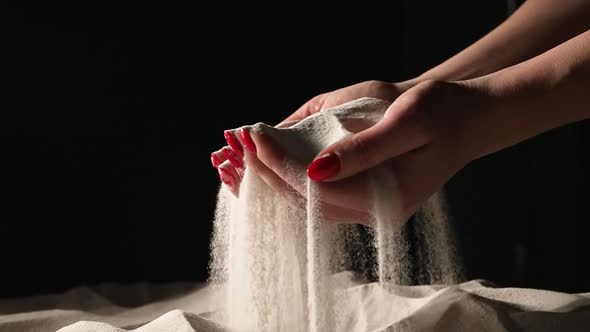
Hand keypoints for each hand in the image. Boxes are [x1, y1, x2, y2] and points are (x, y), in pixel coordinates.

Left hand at [242, 80, 483, 223]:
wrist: (465, 120)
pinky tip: (268, 166)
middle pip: (306, 202)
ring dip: (272, 181)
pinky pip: (316, 195)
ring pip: (306, 204)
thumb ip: (364, 148)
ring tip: (242, 160)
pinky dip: (288, 180)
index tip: (255, 139)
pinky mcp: (362, 197)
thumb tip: (315, 169)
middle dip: (268, 175)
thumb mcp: (407, 120)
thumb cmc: (441, 113)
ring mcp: (368, 208)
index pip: (318, 188)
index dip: (281, 164)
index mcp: (388, 195)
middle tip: (237, 149)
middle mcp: (374, 210)